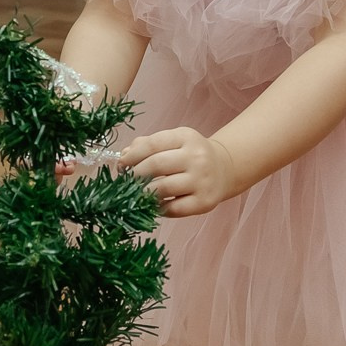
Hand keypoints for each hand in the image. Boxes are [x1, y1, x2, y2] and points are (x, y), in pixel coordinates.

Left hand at [119, 127, 242, 216]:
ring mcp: (202, 180)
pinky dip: (159, 208)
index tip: (121, 165)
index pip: (152, 145)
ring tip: (137, 194)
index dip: (131, 156)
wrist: (224, 169)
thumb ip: (147, 145)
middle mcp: (196, 157)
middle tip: (127, 182)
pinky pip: (174, 208)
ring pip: (163, 188)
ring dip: (144, 193)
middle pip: (156, 165)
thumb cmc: (190, 155)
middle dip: (136, 175)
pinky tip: (154, 204)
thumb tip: (123, 157)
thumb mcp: (173, 142)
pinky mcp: (204, 202)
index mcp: (186, 137)